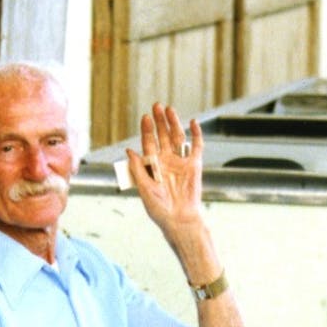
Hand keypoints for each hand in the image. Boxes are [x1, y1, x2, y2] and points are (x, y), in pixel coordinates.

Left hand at [125, 103, 205, 237]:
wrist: (179, 220)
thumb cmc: (159, 209)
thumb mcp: (144, 189)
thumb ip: (138, 169)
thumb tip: (129, 151)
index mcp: (152, 165)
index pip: (149, 143)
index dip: (147, 130)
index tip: (146, 117)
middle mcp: (166, 161)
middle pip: (163, 136)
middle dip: (159, 121)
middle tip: (157, 106)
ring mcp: (181, 162)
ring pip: (178, 138)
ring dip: (174, 124)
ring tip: (170, 110)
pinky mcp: (195, 166)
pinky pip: (197, 147)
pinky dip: (197, 135)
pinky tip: (193, 122)